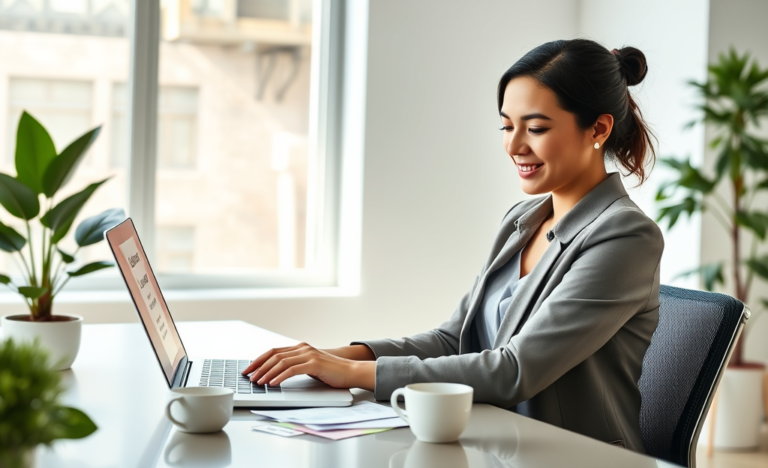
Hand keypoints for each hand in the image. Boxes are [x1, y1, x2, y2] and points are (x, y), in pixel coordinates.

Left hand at [241, 342, 375, 389]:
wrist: (351, 372)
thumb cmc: (331, 373)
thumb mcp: (310, 367)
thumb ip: (297, 366)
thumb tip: (277, 374)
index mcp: (300, 348)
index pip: (274, 351)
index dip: (259, 360)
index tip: (248, 369)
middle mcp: (303, 348)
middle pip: (274, 355)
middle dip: (258, 366)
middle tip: (249, 377)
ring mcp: (308, 355)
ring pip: (281, 362)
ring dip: (267, 373)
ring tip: (259, 382)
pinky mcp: (314, 364)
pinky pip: (292, 370)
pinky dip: (280, 377)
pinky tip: (273, 383)